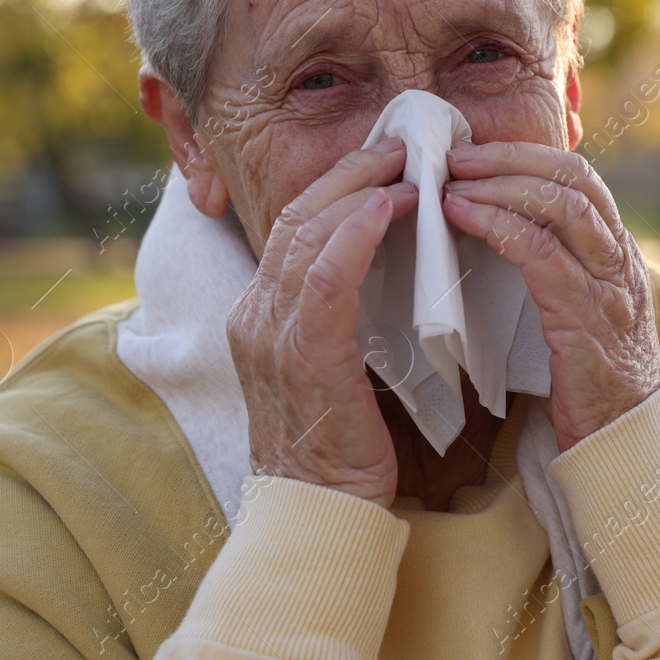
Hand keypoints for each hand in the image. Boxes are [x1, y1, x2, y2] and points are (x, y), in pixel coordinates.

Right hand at [226, 138, 417, 505]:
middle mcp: (254, 316)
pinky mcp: (303, 355)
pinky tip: (388, 206)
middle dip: (348, 173)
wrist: (321, 514)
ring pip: (306, 234)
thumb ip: (343, 316)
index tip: (383, 161)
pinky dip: (355, 233)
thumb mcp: (334, 367)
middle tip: (398, 144)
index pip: (292, 228)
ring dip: (359, 190)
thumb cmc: (341, 445)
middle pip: (295, 218)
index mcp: (259, 316)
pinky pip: (324, 276)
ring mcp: (271, 334)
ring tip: (404, 164)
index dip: (336, 187)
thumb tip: (386, 267)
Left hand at [442, 141, 659, 450]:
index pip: (580, 178)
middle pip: (573, 178)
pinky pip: (542, 254)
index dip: (527, 156)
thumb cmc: (590, 380)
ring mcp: (608, 286)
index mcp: (618, 253)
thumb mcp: (581, 310)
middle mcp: (620, 259)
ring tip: (453, 184)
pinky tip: (464, 218)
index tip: (477, 154)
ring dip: (500, 185)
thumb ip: (557, 269)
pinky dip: (499, 225)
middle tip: (458, 157)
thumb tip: (503, 233)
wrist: (624, 439)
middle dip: (511, 158)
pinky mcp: (586, 318)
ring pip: (562, 205)